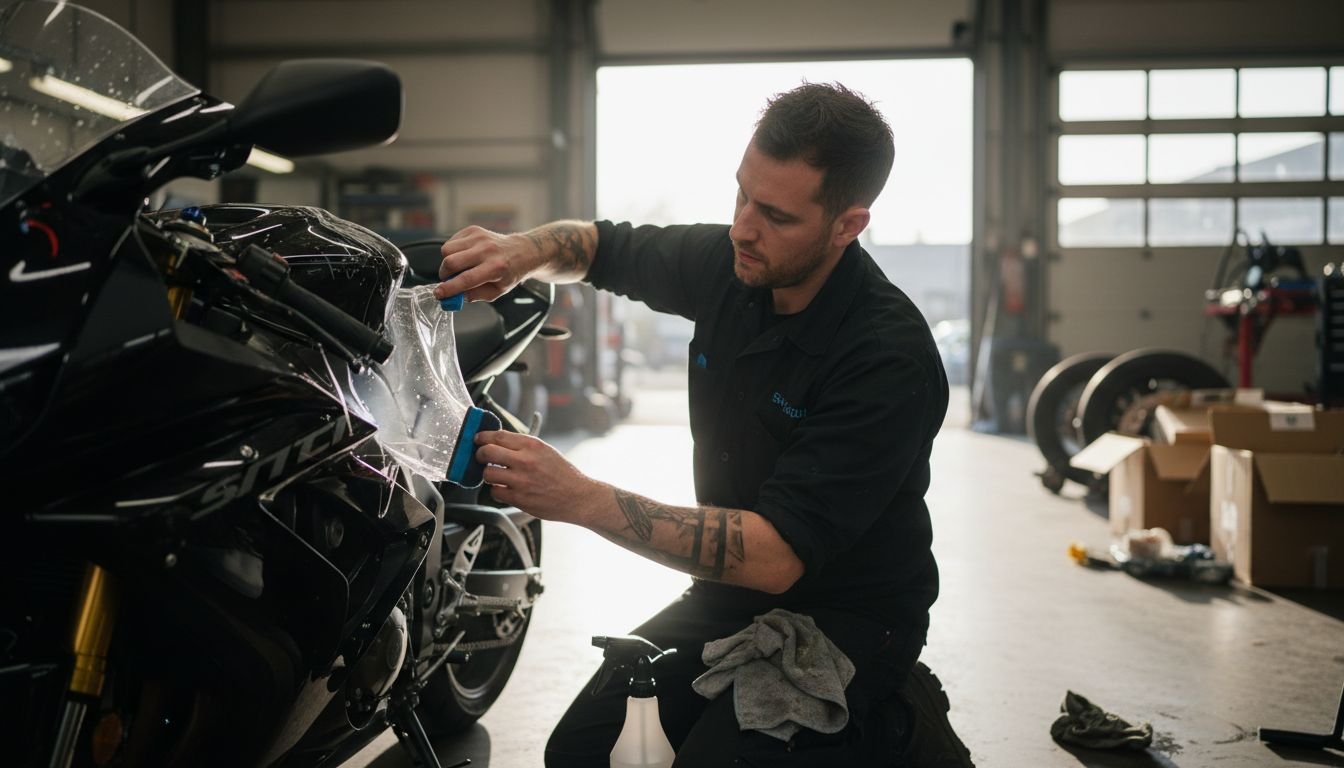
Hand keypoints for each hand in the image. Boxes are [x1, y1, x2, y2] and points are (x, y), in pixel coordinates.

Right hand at [434, 226, 537, 302]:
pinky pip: (451, 241)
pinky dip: (452, 252)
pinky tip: (463, 256)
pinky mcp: (473, 230)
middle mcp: (487, 250)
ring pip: (447, 249)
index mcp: (495, 268)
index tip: (438, 294)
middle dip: (444, 274)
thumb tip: (454, 296)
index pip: (466, 279)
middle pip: (451, 261)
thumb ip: (475, 295)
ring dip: (447, 262)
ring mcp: (479, 238)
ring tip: (458, 267)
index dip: (449, 288)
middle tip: (449, 280)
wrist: (521, 251)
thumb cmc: (509, 273)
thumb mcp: (496, 291)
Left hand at [474, 430, 599, 521]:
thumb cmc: (563, 474)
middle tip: (481, 457)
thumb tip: (497, 441)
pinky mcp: (519, 499)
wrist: (578, 497)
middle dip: (480, 454)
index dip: (483, 437)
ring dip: (489, 474)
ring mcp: (521, 481)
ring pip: (488, 474)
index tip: (478, 439)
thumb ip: (522, 446)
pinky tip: (506, 489)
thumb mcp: (545, 451)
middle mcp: (526, 461)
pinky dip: (497, 491)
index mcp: (532, 445)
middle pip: (487, 452)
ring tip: (497, 475)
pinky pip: (495, 492)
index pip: (498, 435)